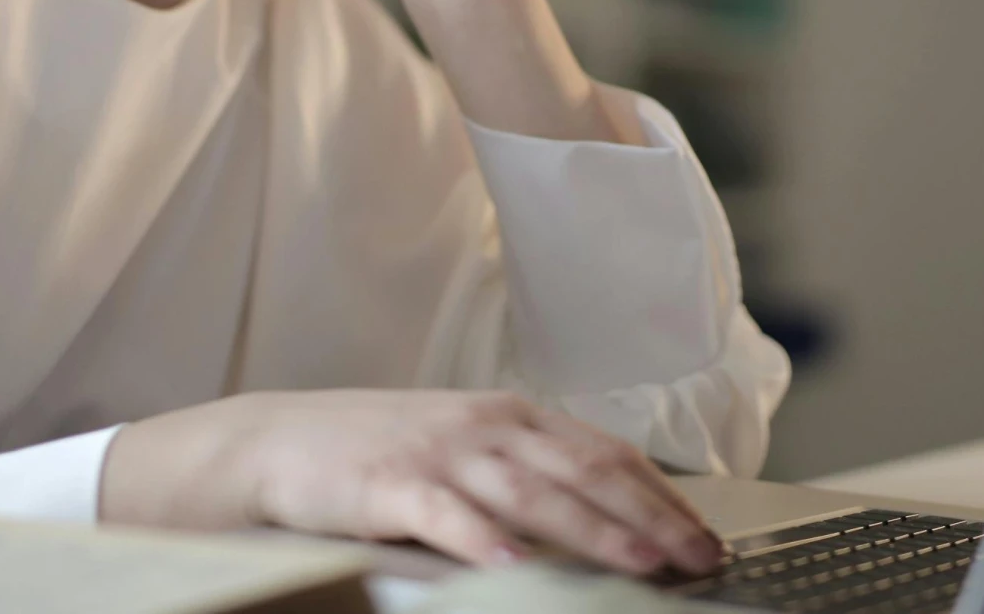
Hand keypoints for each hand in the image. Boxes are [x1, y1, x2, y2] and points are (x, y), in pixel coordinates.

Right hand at [98, 388, 724, 576]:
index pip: (606, 453)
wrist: (278, 441)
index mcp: (511, 416)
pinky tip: (515, 569)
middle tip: (700, 559)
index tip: (706, 535)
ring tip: (640, 564)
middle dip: (652, 518)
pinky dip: (485, 541)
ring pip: (534, 493)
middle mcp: (486, 425)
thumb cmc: (377, 452)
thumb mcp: (463, 447)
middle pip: (586, 471)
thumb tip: (604, 512)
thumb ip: (525, 470)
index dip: (662, 495)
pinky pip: (448, 515)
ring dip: (594, 531)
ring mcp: (441, 451)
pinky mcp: (392, 482)